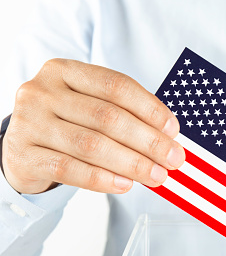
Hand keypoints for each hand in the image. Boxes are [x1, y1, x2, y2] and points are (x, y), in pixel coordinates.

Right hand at [1, 59, 184, 193]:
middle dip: (148, 141)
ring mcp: (29, 122)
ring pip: (91, 144)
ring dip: (131, 163)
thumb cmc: (67, 124)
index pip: (116, 86)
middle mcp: (42, 91)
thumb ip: (123, 115)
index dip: (150, 108)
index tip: (173, 130)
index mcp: (64, 71)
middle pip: (107, 117)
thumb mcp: (89, 107)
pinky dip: (102, 179)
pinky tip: (125, 184)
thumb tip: (167, 138)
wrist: (22, 149)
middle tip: (173, 159)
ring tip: (157, 175)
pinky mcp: (22, 155)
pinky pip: (69, 169)